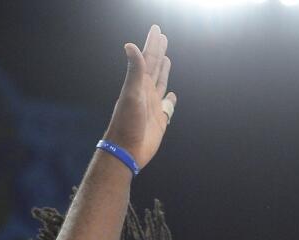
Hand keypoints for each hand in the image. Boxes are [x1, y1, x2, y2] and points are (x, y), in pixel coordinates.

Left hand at [102, 25, 175, 169]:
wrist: (127, 150)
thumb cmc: (127, 123)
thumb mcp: (131, 94)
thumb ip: (135, 70)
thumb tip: (130, 45)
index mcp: (140, 84)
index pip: (148, 58)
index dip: (153, 44)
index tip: (157, 30)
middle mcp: (146, 92)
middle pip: (154, 67)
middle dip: (158, 52)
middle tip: (162, 37)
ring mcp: (153, 106)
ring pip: (160, 83)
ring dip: (164, 71)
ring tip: (166, 59)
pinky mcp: (160, 120)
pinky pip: (167, 106)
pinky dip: (170, 99)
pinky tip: (172, 95)